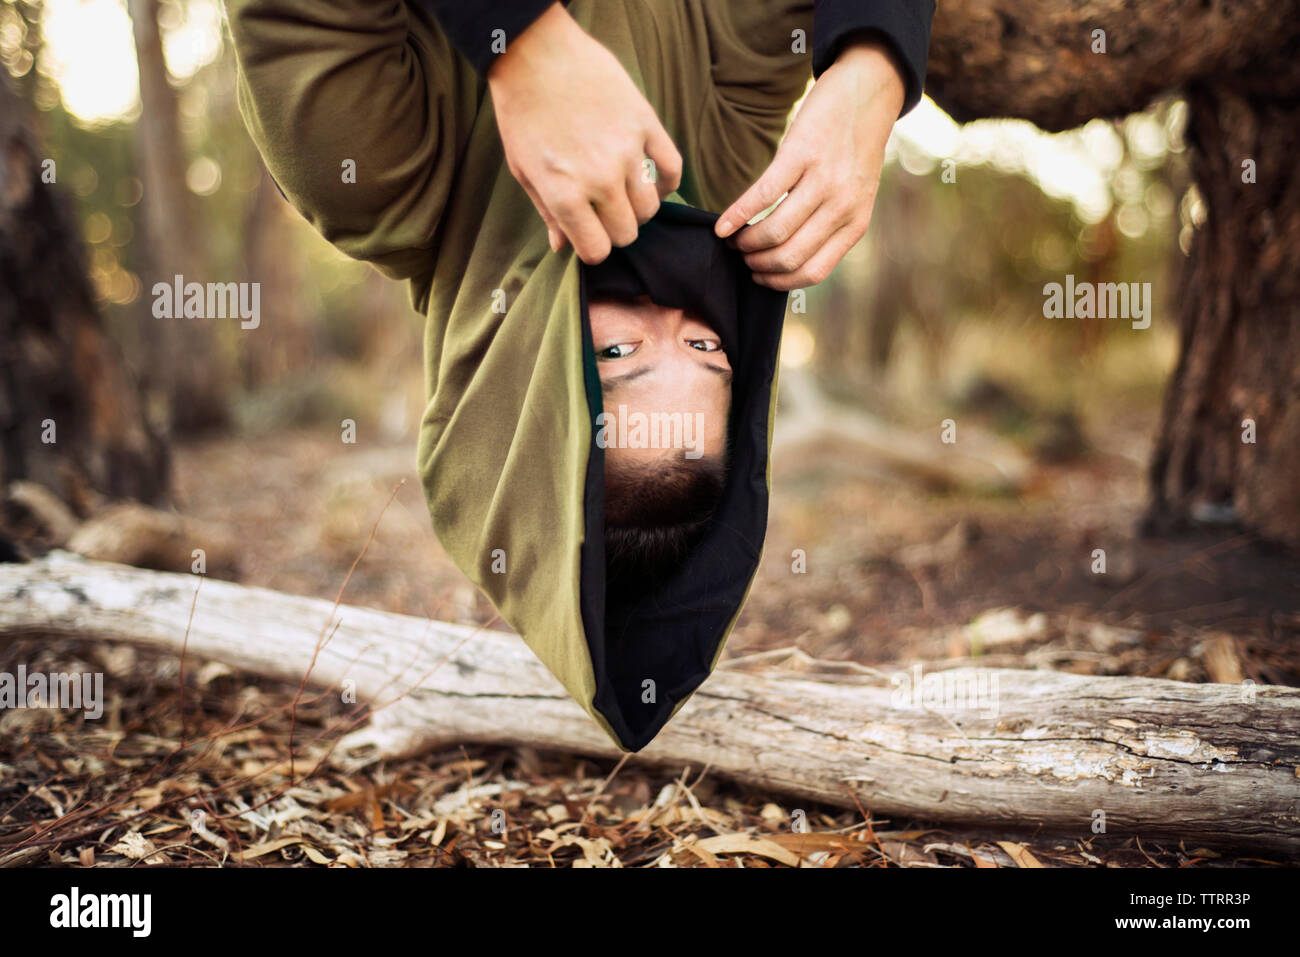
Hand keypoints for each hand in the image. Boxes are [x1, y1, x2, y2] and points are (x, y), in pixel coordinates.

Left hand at [487, 3, 681, 263]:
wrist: (535, 54)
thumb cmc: (522, 113)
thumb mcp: (523, 170)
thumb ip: (548, 211)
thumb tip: (562, 246)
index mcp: (565, 195)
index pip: (597, 250)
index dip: (593, 248)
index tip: (589, 236)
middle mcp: (600, 180)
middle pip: (627, 232)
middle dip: (615, 229)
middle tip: (604, 213)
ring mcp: (627, 152)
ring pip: (650, 207)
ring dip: (638, 208)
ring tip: (624, 194)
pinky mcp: (645, 124)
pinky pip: (672, 168)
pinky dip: (667, 182)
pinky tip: (654, 182)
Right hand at [714, 38, 905, 289]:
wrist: (869, 93)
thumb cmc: (853, 149)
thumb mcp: (856, 196)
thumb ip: (831, 226)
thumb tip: (789, 260)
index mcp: (855, 224)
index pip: (812, 272)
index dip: (778, 281)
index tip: (759, 277)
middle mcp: (842, 206)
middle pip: (789, 256)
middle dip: (757, 264)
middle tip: (742, 256)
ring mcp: (823, 179)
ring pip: (775, 232)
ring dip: (745, 242)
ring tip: (733, 240)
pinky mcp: (801, 153)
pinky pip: (762, 195)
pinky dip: (736, 215)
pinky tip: (721, 225)